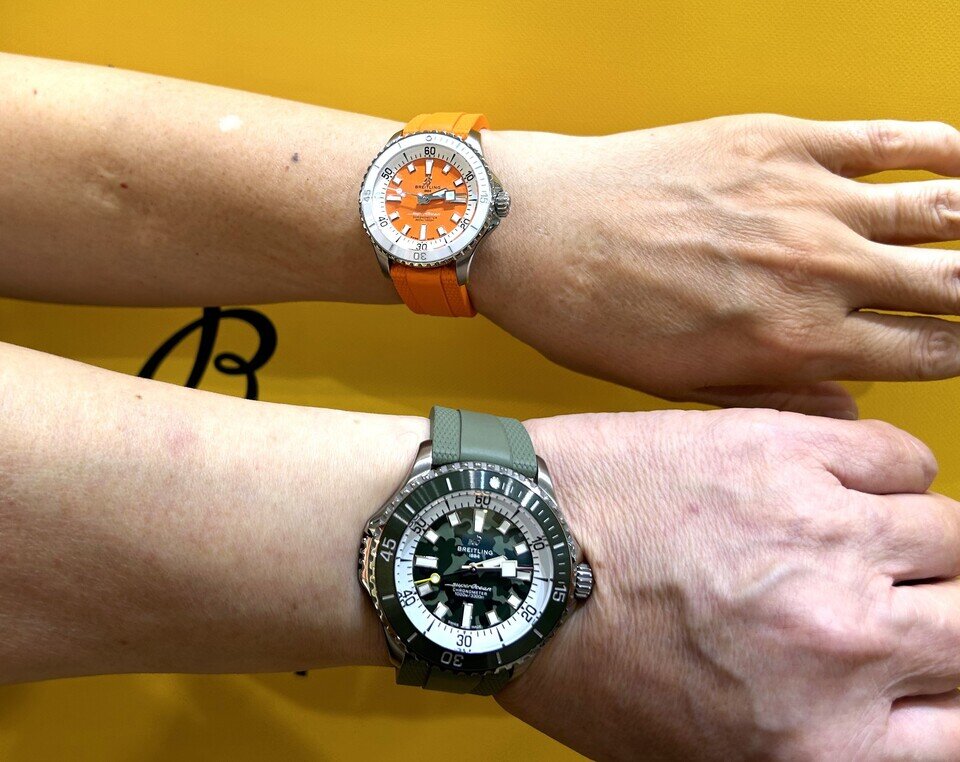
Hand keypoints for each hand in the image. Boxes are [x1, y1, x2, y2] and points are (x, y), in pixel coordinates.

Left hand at [476, 116, 959, 416]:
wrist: (541, 234)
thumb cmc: (598, 316)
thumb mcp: (685, 388)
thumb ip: (780, 396)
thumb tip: (850, 406)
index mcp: (796, 344)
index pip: (927, 353)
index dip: (959, 352)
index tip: (959, 345)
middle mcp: (818, 273)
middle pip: (951, 284)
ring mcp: (805, 201)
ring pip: (937, 212)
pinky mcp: (781, 142)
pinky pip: (890, 141)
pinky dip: (943, 150)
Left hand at [499, 409, 959, 759]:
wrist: (508, 561)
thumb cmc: (580, 661)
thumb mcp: (695, 753)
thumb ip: (811, 742)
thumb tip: (875, 723)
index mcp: (816, 741)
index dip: (947, 696)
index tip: (931, 673)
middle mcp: (836, 640)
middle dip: (947, 621)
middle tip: (905, 607)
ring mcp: (815, 535)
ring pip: (953, 534)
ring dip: (924, 545)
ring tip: (869, 543)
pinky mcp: (779, 450)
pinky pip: (899, 456)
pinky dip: (891, 474)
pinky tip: (847, 486)